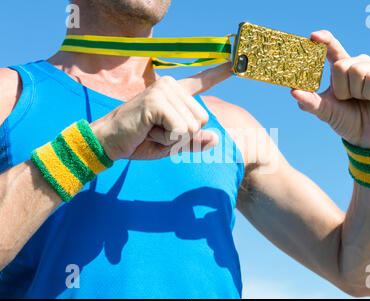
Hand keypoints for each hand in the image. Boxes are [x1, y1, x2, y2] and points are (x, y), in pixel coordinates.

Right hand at [90, 62, 231, 160]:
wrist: (107, 142)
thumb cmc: (140, 140)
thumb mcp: (173, 144)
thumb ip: (194, 142)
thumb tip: (215, 138)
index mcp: (176, 92)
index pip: (202, 80)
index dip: (219, 72)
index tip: (236, 60)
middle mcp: (171, 85)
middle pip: (202, 119)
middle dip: (183, 135)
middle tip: (157, 131)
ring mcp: (164, 90)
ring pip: (192, 126)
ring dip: (173, 138)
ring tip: (151, 130)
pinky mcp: (157, 100)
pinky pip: (180, 130)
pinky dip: (167, 139)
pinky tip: (148, 130)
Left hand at [291, 30, 369, 147]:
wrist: (366, 138)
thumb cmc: (345, 120)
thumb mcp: (324, 111)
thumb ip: (309, 101)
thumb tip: (293, 91)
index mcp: (341, 68)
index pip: (332, 48)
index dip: (324, 40)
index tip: (313, 36)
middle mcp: (359, 64)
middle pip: (341, 64)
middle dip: (340, 88)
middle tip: (348, 99)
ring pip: (358, 71)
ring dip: (356, 93)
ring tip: (362, 100)